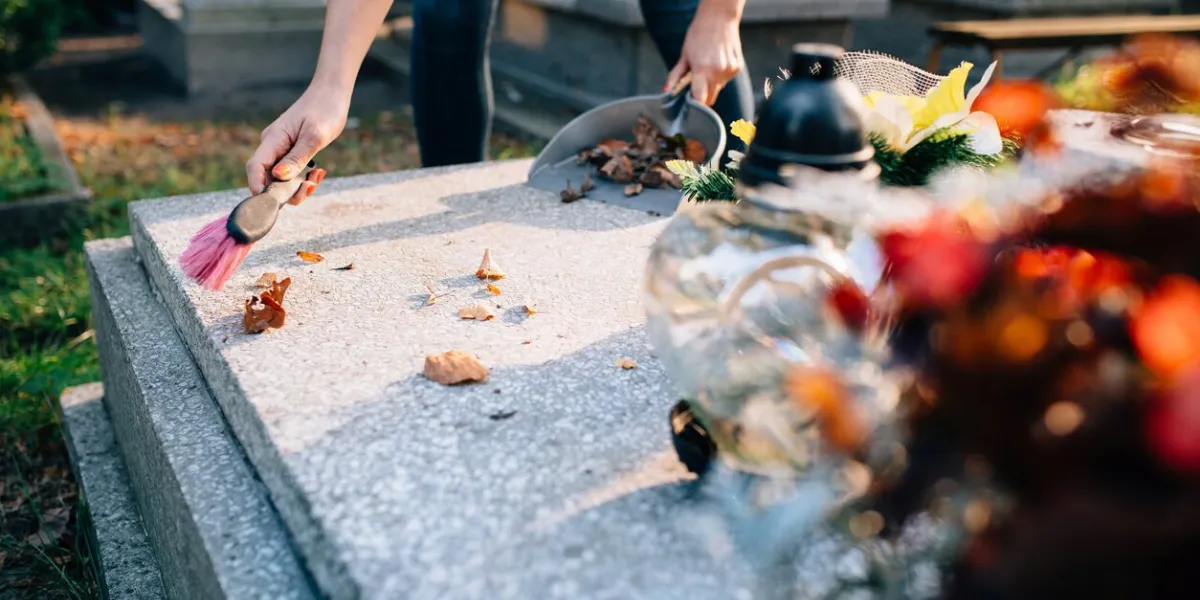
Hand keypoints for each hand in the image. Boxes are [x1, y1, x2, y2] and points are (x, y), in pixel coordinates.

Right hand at [245, 85, 349, 203]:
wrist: (332, 93)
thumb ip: (297, 158)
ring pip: (282, 179)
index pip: (256, 166)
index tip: (269, 203)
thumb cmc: (325, 110)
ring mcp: (282, 149)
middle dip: (286, 190)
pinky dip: (304, 178)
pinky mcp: (292, 152)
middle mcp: (273, 145)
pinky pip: (292, 172)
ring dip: (299, 185)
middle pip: (268, 177)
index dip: (258, 187)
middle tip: (310, 187)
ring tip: (318, 176)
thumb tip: (278, 177)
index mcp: (274, 139)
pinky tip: (318, 173)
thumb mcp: (315, 136)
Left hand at [665, 1, 744, 106]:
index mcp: (702, 70)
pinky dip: (721, 76)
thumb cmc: (698, 35)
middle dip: (702, 96)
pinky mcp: (737, 67)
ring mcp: (729, 70)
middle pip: (710, 98)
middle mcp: (718, 72)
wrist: (718, 18)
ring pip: (719, 89)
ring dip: (712, 84)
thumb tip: (665, 91)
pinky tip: (718, 61)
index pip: (700, 100)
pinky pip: (727, 80)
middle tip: (696, 84)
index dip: (695, 106)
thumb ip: (675, 76)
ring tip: (708, 65)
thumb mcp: (684, 55)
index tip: (690, 107)